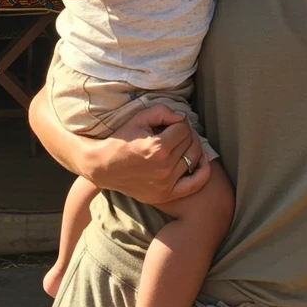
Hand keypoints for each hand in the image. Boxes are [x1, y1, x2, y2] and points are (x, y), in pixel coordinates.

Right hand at [90, 104, 211, 204]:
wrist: (102, 167)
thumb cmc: (121, 140)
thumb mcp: (139, 118)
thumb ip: (163, 111)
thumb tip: (182, 117)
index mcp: (157, 148)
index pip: (183, 128)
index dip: (178, 122)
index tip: (170, 123)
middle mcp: (164, 168)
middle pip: (191, 142)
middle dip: (185, 133)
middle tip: (176, 132)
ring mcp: (166, 184)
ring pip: (195, 158)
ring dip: (192, 147)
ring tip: (182, 143)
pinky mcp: (166, 195)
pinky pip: (196, 183)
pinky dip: (203, 170)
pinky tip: (201, 160)